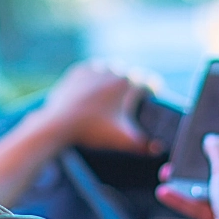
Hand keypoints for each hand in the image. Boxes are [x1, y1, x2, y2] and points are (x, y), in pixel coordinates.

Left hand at [37, 61, 162, 154]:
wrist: (59, 124)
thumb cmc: (92, 131)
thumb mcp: (122, 140)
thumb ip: (144, 145)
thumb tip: (159, 148)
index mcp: (128, 84)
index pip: (150, 82)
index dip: (154, 90)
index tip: (153, 97)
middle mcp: (113, 71)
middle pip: (131, 74)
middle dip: (134, 85)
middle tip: (133, 99)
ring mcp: (94, 69)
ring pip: (112, 69)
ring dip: (115, 78)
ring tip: (115, 92)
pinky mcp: (78, 71)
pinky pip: (93, 70)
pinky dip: (96, 78)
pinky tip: (96, 88)